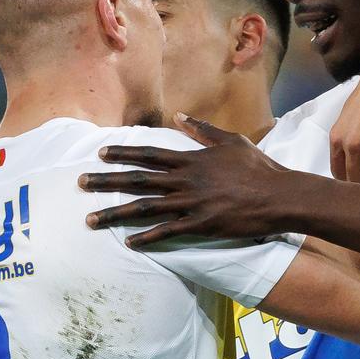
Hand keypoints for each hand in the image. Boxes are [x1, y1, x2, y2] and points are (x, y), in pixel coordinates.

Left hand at [80, 114, 291, 246]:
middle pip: (137, 180)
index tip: (100, 153)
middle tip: (80, 183)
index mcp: (190, 159)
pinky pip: (167, 232)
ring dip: (115, 214)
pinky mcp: (200, 224)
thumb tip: (179, 116)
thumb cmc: (258, 168)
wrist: (279, 196)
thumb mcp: (230, 141)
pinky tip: (127, 242)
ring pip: (144, 208)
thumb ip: (202, 130)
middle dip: (105, 181)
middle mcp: (185, 180)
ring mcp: (191, 203)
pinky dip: (146, 237)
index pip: (148, 154)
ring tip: (90, 219)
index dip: (122, 153)